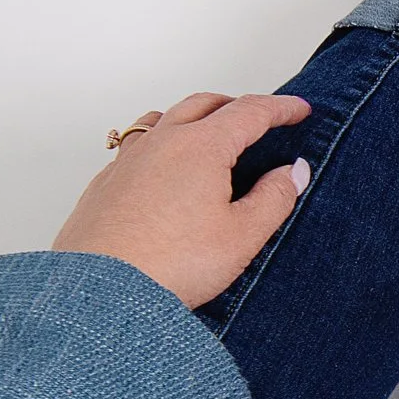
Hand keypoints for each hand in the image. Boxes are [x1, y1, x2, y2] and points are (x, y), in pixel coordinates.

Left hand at [53, 93, 311, 306]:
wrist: (99, 294)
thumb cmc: (169, 265)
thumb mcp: (242, 236)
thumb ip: (274, 197)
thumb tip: (291, 172)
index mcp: (200, 147)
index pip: (249, 111)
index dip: (280, 108)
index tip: (299, 109)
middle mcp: (161, 143)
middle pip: (203, 104)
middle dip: (236, 105)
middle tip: (260, 119)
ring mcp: (127, 162)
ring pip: (163, 118)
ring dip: (193, 117)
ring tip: (209, 134)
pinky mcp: (104, 184)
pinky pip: (135, 145)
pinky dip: (160, 142)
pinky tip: (165, 169)